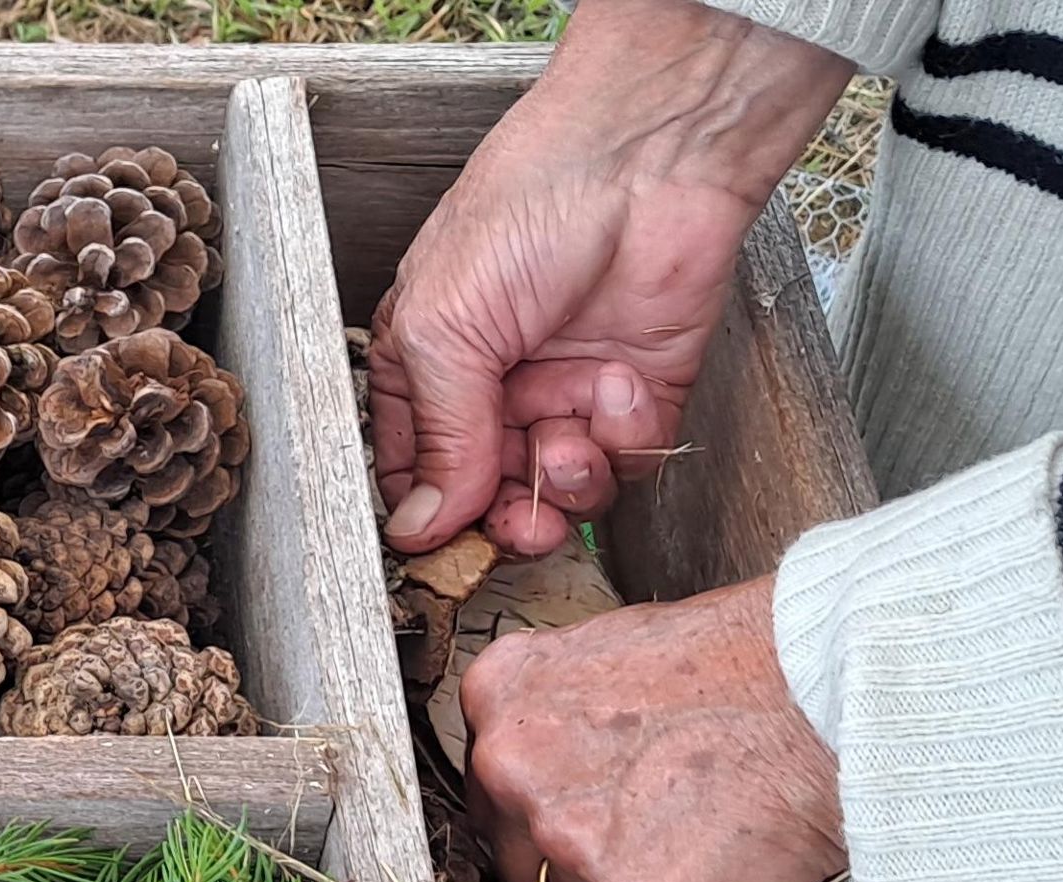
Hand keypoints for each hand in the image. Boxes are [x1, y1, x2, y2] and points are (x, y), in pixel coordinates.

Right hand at [369, 0, 849, 555]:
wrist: (649, 162)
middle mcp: (493, 387)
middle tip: (520, 518)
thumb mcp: (445, 328)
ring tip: (569, 434)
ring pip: (559, 489)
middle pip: (488, 496)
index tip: (446, 540)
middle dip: (506, 514)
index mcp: (424, 365)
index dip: (429, 514)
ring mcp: (566, 392)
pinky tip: (616, 386)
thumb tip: (419, 530)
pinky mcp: (637, 394)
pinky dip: (622, 439)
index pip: (413, 470)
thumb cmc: (525, 208)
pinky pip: (625, 461)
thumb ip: (439, 438)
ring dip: (566, 476)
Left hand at [461, 577, 845, 881]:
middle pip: (521, 856)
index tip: (598, 808)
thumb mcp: (621, 644)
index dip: (548, 806)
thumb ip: (566, 705)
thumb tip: (561, 753)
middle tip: (661, 837)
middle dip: (578, 862)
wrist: (841, 688)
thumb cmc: (754, 654)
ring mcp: (570, 846)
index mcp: (501, 694)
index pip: (494, 785)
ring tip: (714, 847)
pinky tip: (744, 878)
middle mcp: (512, 770)